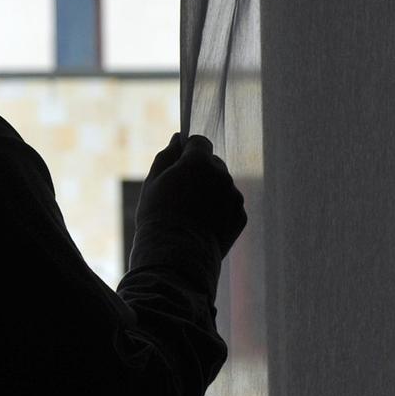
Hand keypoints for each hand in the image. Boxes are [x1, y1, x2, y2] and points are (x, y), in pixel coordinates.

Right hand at [134, 133, 247, 253]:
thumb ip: (166, 156)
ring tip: (192, 215)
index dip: (189, 152)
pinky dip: (220, 212)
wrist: (177, 256)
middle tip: (183, 195)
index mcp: (199, 162)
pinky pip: (230, 206)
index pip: (200, 142)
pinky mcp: (241, 216)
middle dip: (202, 173)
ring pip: (223, 186)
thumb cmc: (158, 217)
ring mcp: (235, 196)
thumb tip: (177, 139)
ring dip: (212, 192)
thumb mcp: (153, 183)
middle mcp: (222, 174)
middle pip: (213, 164)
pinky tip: (204, 226)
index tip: (180, 165)